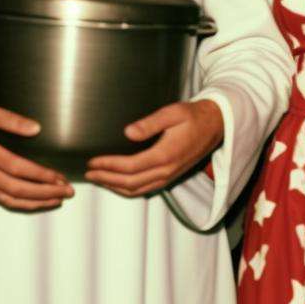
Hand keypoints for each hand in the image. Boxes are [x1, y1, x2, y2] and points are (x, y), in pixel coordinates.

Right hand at [0, 100, 72, 210]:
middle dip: (45, 193)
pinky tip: (34, 202)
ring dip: (35, 202)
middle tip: (67, 192)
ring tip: (57, 200)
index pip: (18, 168)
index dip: (41, 175)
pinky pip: (0, 199)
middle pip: (17, 189)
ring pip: (9, 199)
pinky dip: (20, 204)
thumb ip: (9, 119)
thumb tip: (36, 128)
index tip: (60, 177)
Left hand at [85, 99, 223, 197]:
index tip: (92, 161)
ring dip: (115, 186)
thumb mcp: (172, 113)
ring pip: (137, 189)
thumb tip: (128, 132)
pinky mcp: (170, 176)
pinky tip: (117, 182)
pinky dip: (127, 189)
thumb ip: (150, 123)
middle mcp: (167, 170)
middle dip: (106, 178)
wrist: (216, 126)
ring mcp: (169, 176)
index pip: (130, 167)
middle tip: (88, 172)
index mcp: (165, 155)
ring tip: (97, 179)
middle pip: (130, 183)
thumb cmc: (193, 116)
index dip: (108, 165)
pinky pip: (145, 189)